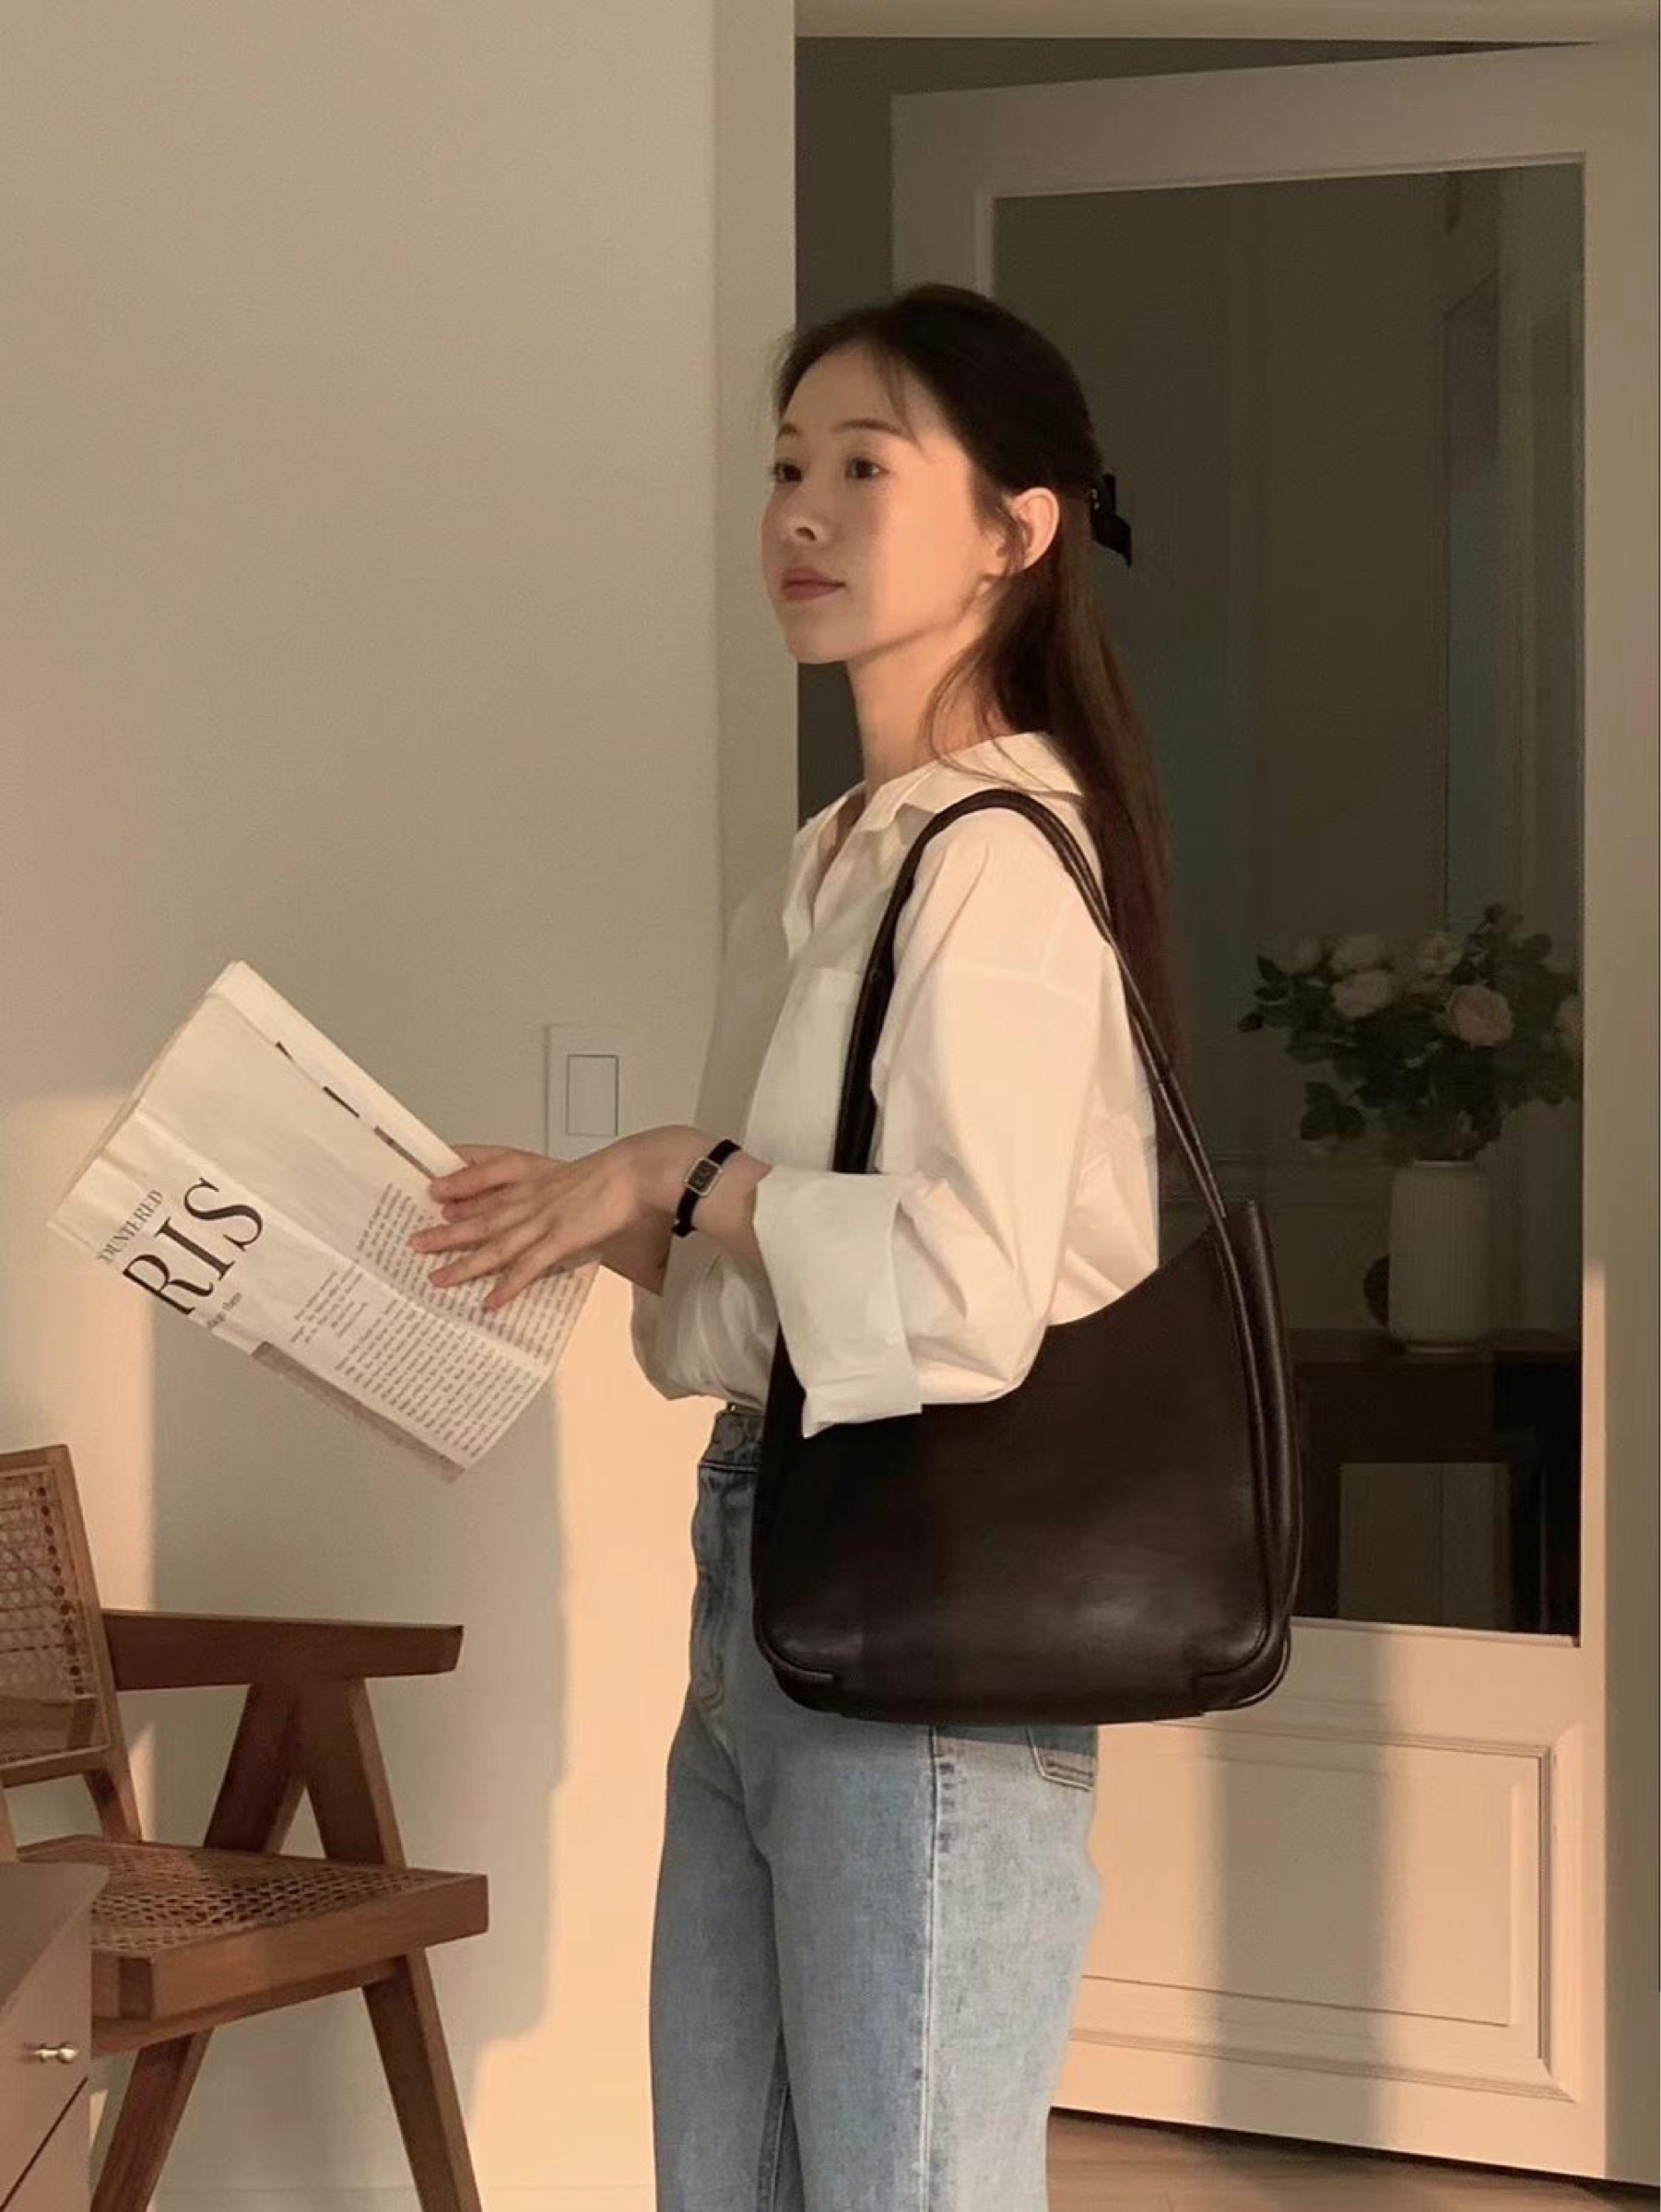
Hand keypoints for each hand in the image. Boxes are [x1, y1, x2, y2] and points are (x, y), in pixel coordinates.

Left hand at [407, 1127, 697, 1312]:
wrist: (636, 1172)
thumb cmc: (607, 1174)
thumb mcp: (567, 1173)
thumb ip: (542, 1186)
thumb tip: (528, 1210)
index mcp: (530, 1174)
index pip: (483, 1177)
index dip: (456, 1186)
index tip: (428, 1195)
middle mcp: (528, 1196)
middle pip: (479, 1216)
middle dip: (445, 1233)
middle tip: (413, 1244)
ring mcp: (543, 1218)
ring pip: (496, 1244)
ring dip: (466, 1263)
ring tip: (438, 1280)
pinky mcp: (562, 1238)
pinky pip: (529, 1266)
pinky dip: (510, 1285)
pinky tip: (492, 1302)